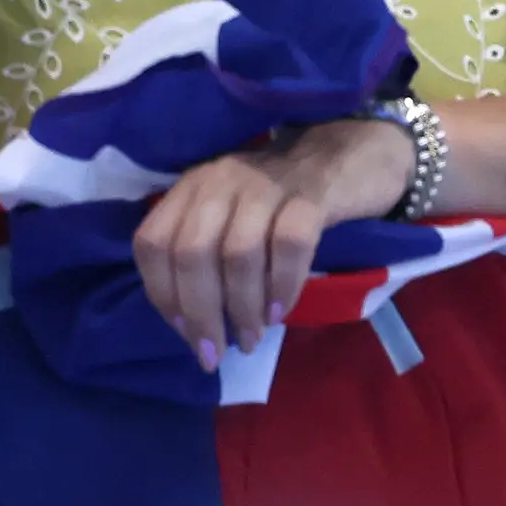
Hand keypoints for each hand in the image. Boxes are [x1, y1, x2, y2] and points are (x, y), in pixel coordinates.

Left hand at [132, 115, 414, 369]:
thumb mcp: (232, 215)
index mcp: (192, 188)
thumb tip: (195, 328)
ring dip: (242, 307)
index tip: (185, 331)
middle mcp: (220, 180)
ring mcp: (267, 184)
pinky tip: (280, 311)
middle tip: (214, 352)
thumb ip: (208, 255)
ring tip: (252, 338)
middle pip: (192, 253)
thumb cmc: (284, 198)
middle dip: (201, 312)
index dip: (162, 294)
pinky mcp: (313, 193)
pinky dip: (282, 285)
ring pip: (238, 253)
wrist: (352, 153)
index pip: (153, 243)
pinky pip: (290, 245)